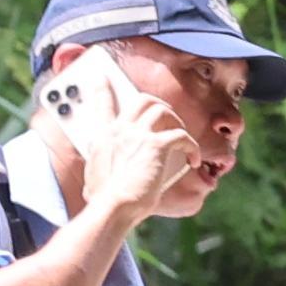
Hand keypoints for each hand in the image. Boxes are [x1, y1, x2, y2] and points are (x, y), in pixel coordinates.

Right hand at [81, 77, 215, 225]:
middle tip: (170, 121)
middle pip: (143, 99)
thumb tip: (91, 183)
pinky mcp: (156, 146)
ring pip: (163, 111)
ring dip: (177, 123)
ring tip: (183, 140)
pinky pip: (181, 136)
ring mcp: (137, 135)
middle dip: (160, 106)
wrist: (112, 207)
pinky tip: (194, 160)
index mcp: (104, 136)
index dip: (103, 89)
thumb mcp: (92, 178)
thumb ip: (96, 170)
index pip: (103, 104)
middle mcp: (120, 129)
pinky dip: (192, 146)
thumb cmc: (104, 201)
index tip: (104, 78)